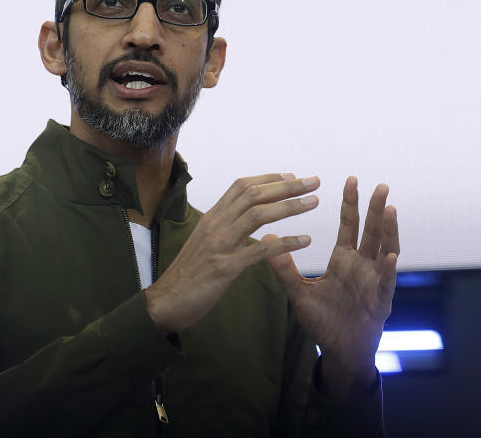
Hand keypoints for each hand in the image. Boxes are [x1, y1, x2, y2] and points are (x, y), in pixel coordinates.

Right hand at [145, 173, 319, 333]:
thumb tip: (242, 218)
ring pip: (258, 215)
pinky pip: (260, 250)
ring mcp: (219, 245)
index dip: (268, 178)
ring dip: (290, 206)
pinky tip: (306, 241)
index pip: (241, 186)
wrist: (165, 301)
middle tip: (313, 181)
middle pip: (254, 195)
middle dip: (287, 186)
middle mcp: (215, 225)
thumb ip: (223, 229)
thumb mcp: (204, 243)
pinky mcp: (225, 267)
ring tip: (315, 203)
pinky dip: (286, 243)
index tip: (292, 177)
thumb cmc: (188, 275)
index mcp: (211, 218)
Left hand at [264, 176, 399, 397]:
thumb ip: (284, 267)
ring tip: (390, 209)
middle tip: (381, 185)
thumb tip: (266, 237)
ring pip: (385, 251)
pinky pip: (385, 283)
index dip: (350, 204)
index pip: (349, 225)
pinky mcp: (380, 301)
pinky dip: (387, 269)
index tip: (351, 179)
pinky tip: (389, 255)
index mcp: (344, 260)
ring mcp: (374, 282)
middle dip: (376, 209)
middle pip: (371, 232)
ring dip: (389, 231)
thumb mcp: (299, 291)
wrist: (339, 351)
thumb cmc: (323, 320)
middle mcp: (362, 266)